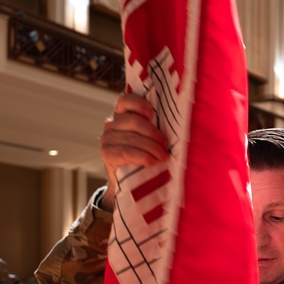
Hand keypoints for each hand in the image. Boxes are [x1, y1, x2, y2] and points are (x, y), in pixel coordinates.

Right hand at [99, 92, 169, 208]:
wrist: (131, 183)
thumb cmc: (146, 157)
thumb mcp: (151, 139)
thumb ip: (155, 127)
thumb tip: (177, 122)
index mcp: (123, 115)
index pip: (126, 100)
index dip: (139, 104)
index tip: (152, 114)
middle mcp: (112, 124)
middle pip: (133, 121)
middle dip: (153, 133)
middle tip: (166, 145)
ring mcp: (108, 138)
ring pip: (132, 138)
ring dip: (151, 148)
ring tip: (164, 157)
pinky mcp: (107, 153)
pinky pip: (126, 152)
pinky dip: (142, 157)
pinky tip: (152, 162)